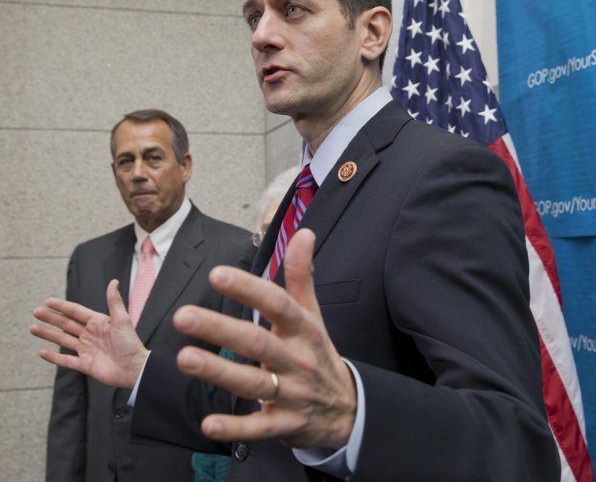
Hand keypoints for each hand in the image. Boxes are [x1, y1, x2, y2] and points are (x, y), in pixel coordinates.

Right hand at [31, 279, 148, 387]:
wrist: (134, 369)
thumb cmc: (130, 343)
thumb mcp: (122, 320)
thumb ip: (114, 302)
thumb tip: (114, 281)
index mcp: (99, 323)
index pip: (76, 312)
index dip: (62, 307)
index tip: (48, 301)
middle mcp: (91, 335)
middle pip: (66, 324)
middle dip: (51, 318)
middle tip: (36, 311)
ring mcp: (86, 350)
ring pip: (63, 340)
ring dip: (48, 334)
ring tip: (33, 328)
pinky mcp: (85, 365)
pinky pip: (65, 360)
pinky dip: (53, 357)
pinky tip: (41, 352)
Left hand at [172, 228, 356, 448]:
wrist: (346, 409)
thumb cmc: (318, 354)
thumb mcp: (314, 315)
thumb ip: (302, 275)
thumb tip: (304, 232)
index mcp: (303, 329)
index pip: (278, 304)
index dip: (249, 289)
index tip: (217, 274)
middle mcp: (297, 360)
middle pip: (258, 343)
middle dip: (221, 329)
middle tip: (184, 316)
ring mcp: (291, 394)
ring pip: (253, 383)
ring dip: (219, 372)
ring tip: (184, 358)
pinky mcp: (283, 425)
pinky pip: (258, 428)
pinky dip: (234, 428)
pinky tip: (208, 424)